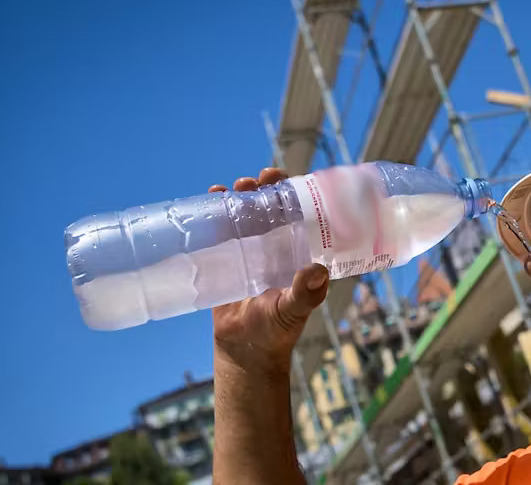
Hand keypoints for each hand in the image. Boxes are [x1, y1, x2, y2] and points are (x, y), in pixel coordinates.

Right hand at [208, 167, 328, 375]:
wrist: (245, 350)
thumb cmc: (277, 330)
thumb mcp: (293, 309)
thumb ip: (305, 293)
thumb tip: (318, 271)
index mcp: (297, 251)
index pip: (299, 213)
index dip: (293, 191)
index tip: (283, 179)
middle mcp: (275, 245)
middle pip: (271, 206)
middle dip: (263, 188)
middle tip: (254, 182)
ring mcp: (250, 250)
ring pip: (246, 214)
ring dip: (240, 196)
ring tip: (231, 189)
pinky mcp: (226, 258)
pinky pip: (222, 230)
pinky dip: (216, 211)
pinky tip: (212, 197)